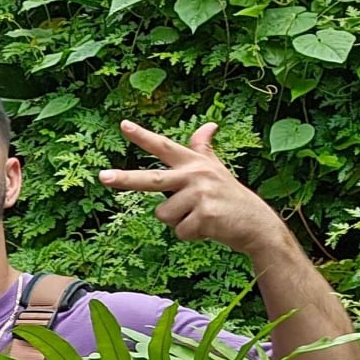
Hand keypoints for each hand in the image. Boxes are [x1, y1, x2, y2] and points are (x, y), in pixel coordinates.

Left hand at [98, 120, 286, 257]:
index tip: (123, 125)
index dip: (142, 136)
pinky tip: (208, 228)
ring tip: (200, 217)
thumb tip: (209, 125)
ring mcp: (200, 194)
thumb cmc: (230, 198)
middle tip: (103, 176)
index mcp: (194, 164)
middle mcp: (195, 175)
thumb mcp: (216, 170)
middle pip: (151, 179)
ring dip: (179, 223)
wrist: (256, 224)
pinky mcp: (204, 214)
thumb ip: (204, 150)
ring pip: (164, 215)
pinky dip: (191, 235)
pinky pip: (180, 232)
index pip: (164, 147)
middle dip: (125, 179)